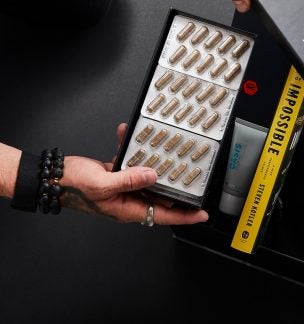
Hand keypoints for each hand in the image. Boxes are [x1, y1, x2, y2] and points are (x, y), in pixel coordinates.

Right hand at [59, 123, 208, 224]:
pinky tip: (129, 137)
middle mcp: (128, 201)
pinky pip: (132, 166)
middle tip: (194, 179)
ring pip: (148, 179)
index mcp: (127, 208)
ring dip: (155, 164)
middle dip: (177, 188)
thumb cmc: (71, 185)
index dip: (185, 216)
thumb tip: (152, 175)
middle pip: (160, 197)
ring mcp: (123, 188)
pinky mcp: (116, 176)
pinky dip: (133, 152)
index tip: (202, 213)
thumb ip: (129, 180)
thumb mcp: (102, 183)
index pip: (163, 215)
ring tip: (168, 152)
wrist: (51, 176)